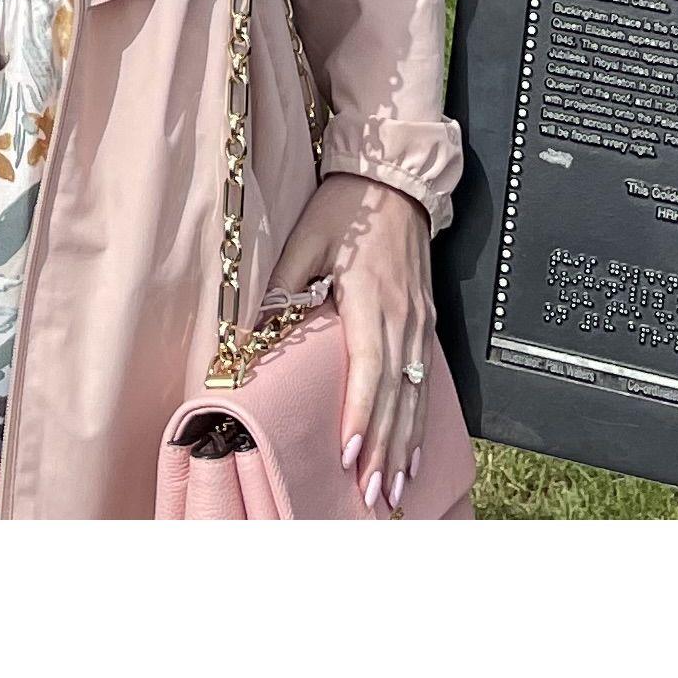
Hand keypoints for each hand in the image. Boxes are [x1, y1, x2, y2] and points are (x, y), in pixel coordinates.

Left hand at [269, 172, 439, 512]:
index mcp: (371, 300)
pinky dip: (420, 423)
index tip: (350, 455)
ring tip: (395, 492)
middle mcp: (401, 319)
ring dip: (404, 447)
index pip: (368, 368)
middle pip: (394, 396)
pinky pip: (424, 383)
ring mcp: (418, 324)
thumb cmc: (346, 208)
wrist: (395, 179)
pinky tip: (412, 452)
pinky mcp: (424, 324)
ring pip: (414, 397)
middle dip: (383, 450)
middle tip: (372, 498)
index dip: (360, 415)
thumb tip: (252, 332)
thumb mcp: (306, 238)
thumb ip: (284, 285)